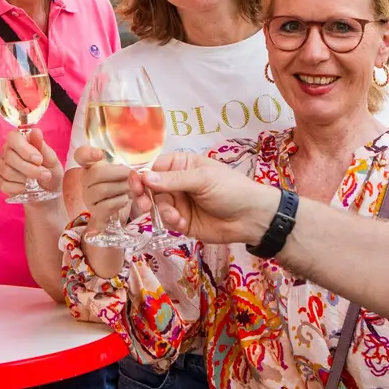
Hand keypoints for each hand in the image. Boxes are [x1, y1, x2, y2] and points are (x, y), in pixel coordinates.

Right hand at [0, 129, 61, 197]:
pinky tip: (23, 188)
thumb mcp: (51, 159)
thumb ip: (43, 147)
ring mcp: (0, 164)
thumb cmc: (49, 170)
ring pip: (6, 170)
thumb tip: (36, 132)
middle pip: (10, 156)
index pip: (13, 137)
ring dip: (23, 179)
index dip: (24, 149)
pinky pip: (1, 183)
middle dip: (29, 168)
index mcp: (20, 141)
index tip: (38, 160)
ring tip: (34, 181)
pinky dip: (15, 188)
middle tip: (44, 175)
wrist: (48, 191)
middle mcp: (7, 150)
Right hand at [75, 145, 137, 225]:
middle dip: (119, 172)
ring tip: (131, 188)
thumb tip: (139, 174)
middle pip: (96, 173)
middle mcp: (86, 181)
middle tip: (132, 174)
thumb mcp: (127, 174)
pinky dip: (121, 201)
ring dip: (122, 187)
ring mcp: (89, 198)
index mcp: (92, 166)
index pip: (81, 156)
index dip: (87, 153)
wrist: (123, 212)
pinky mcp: (96, 213)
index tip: (99, 154)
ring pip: (103, 189)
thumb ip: (130, 170)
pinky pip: (108, 205)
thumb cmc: (124, 187)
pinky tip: (125, 199)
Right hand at [139, 152, 278, 245]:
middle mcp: (177, 183)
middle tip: (144, 205)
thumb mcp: (203, 179)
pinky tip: (182, 222)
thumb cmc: (231, 189)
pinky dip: (171, 222)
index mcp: (182, 165)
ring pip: (156, 206)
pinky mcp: (182, 221)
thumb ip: (173, 180)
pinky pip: (167, 221)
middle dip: (145, 197)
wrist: (251, 218)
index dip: (143, 176)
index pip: (154, 167)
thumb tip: (145, 177)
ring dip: (162, 211)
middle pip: (150, 188)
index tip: (136, 185)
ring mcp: (179, 202)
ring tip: (175, 217)